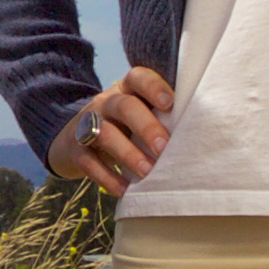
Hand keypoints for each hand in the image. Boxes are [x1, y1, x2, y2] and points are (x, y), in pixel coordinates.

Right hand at [49, 65, 175, 194]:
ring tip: (147, 172)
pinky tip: (124, 190)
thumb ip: (159, 117)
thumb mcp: (137, 114)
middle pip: (124, 106)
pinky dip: (108, 177)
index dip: (153, 87)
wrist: (73, 141)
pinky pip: (90, 163)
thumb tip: (196, 134)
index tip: (170, 104)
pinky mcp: (76, 151)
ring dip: (128, 153)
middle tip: (163, 148)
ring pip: (105, 134)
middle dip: (146, 127)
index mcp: (125, 90)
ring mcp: (87, 125)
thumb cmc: (121, 128)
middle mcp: (105, 103)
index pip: (137, 77)